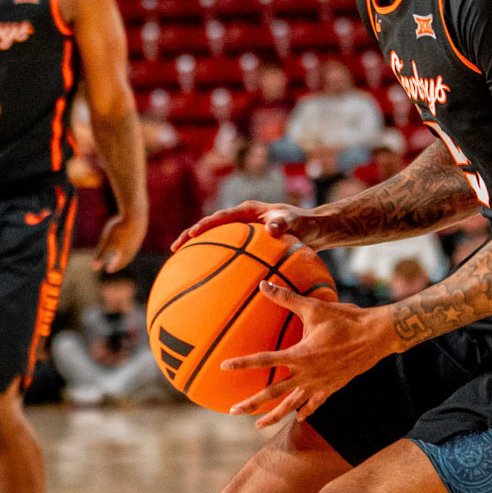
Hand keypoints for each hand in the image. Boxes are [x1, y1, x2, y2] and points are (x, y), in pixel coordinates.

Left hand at [93, 206, 146, 273]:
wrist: (135, 214)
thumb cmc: (119, 228)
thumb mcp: (107, 242)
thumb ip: (101, 255)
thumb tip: (94, 268)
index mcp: (125, 252)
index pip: (119, 263)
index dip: (113, 267)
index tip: (108, 270)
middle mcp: (133, 248)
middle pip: (126, 258)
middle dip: (119, 262)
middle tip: (114, 264)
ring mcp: (137, 240)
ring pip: (130, 250)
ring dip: (124, 253)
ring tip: (118, 252)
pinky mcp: (140, 232)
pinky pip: (133, 241)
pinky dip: (128, 244)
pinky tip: (124, 239)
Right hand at [171, 201, 318, 254]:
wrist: (316, 229)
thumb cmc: (306, 223)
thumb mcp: (295, 222)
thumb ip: (283, 223)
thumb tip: (271, 229)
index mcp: (248, 211)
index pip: (220, 218)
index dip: (203, 227)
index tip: (189, 237)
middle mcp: (243, 219)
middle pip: (212, 228)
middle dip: (193, 237)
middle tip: (175, 249)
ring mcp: (246, 232)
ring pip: (220, 241)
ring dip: (203, 250)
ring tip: (186, 266)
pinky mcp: (252, 245)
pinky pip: (233, 253)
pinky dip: (223, 263)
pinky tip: (218, 281)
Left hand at [221, 283, 397, 428]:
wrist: (376, 336)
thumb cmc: (345, 319)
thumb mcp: (314, 307)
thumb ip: (286, 297)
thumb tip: (264, 283)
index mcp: (300, 355)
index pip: (264, 360)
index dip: (242, 363)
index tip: (224, 367)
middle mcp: (307, 374)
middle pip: (273, 393)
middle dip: (251, 404)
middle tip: (232, 411)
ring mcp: (320, 384)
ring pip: (292, 405)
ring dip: (273, 416)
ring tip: (257, 426)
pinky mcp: (332, 387)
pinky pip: (314, 403)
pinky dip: (305, 411)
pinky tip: (298, 419)